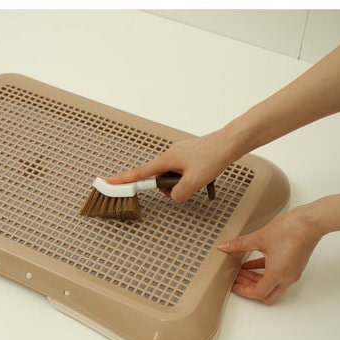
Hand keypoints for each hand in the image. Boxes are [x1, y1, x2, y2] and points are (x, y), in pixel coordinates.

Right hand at [107, 135, 230, 201]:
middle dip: (171, 188)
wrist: (230, 143)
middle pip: (160, 179)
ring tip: (201, 178)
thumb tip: (174, 195)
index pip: (139, 173)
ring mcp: (179, 154)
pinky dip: (190, 179)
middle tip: (189, 186)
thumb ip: (178, 194)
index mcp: (166, 159)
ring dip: (183, 183)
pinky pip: (183, 172)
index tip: (109, 183)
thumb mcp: (193, 183)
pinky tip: (205, 176)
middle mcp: (169, 155)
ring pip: (174, 177)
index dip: (123, 180)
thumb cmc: (213, 157)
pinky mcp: (189, 156)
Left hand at [217, 210, 321, 303]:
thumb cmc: (291, 230)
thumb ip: (240, 245)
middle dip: (249, 288)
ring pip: (272, 285)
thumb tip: (225, 246)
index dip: (243, 291)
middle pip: (266, 294)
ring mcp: (292, 272)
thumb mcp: (259, 238)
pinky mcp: (294, 264)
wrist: (311, 221)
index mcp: (277, 275)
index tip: (233, 285)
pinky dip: (264, 271)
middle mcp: (287, 277)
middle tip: (237, 279)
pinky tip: (253, 262)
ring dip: (256, 280)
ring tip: (242, 270)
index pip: (258, 293)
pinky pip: (277, 274)